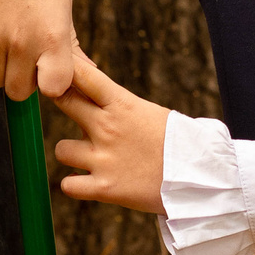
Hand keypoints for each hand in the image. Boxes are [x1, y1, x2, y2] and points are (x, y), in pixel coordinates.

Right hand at [0, 0, 87, 99]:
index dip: (52, 85)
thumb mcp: (63, 7)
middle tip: (27, 58)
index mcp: (53, 37)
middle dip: (23, 81)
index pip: (54, 89)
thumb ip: (71, 47)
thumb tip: (88, 74)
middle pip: (18, 92)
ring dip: (1, 68)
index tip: (50, 72)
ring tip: (9, 42)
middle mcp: (23, 41)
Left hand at [52, 58, 168, 213]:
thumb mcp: (148, 113)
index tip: (54, 66)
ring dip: (73, 153)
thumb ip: (117, 105)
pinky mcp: (103, 188)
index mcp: (122, 105)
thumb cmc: (176, 142)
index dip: (66, 68)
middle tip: (64, 103)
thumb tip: (89, 92)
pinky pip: (69, 185)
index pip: (84, 76)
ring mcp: (103, 159)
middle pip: (63, 101)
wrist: (199, 178)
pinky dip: (76, 185)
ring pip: (62, 149)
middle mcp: (107, 128)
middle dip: (59, 99)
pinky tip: (89, 182)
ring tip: (93, 157)